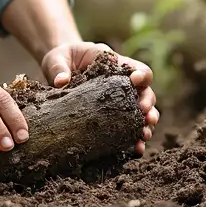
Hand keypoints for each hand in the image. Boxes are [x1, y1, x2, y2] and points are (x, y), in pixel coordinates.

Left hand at [40, 41, 158, 154]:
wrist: (58, 70)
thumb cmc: (62, 58)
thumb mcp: (58, 58)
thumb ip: (59, 67)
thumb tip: (61, 82)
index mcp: (114, 64)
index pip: (136, 68)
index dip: (141, 74)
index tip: (135, 81)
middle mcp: (122, 83)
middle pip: (145, 91)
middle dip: (148, 102)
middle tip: (144, 113)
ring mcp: (119, 101)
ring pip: (143, 111)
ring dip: (147, 123)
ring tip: (145, 134)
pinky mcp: (112, 117)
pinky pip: (128, 127)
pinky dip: (135, 138)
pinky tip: (136, 148)